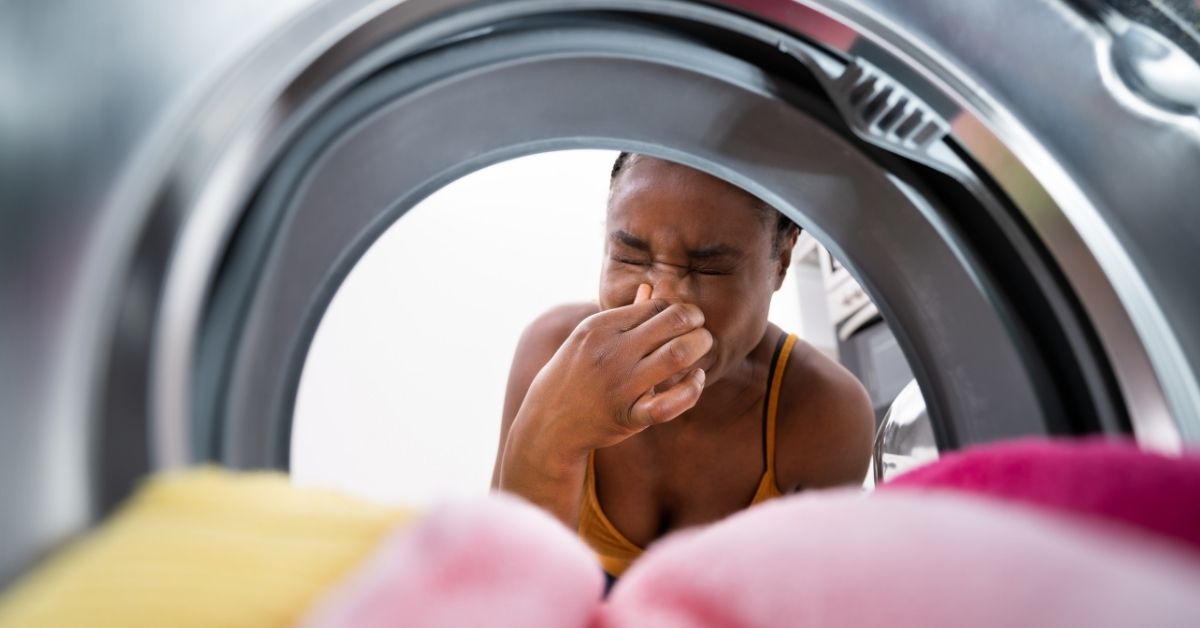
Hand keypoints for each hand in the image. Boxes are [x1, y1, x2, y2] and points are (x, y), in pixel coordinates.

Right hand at [515, 283, 712, 456]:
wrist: (548, 419)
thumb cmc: (577, 372)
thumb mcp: (591, 337)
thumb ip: (625, 314)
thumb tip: (650, 288)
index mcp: (601, 326)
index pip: (657, 305)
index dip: (679, 309)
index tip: (686, 319)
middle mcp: (611, 352)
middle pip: (673, 322)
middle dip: (697, 323)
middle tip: (701, 330)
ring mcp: (620, 385)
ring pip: (677, 355)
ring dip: (700, 346)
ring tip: (703, 348)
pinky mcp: (628, 417)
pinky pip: (669, 405)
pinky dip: (692, 390)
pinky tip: (697, 379)